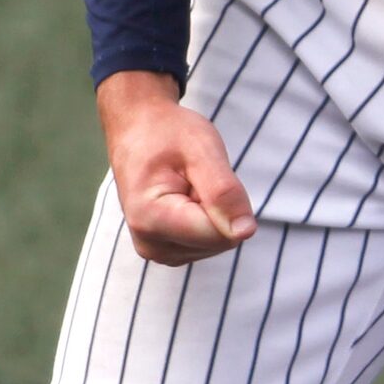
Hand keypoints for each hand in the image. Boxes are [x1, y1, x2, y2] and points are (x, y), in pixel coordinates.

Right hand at [97, 70, 257, 265]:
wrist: (138, 131)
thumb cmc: (167, 135)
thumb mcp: (201, 149)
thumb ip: (224, 192)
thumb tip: (245, 232)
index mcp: (151, 220)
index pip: (219, 234)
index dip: (228, 201)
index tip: (204, 172)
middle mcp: (151, 246)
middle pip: (220, 240)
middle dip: (220, 205)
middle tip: (195, 175)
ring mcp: (158, 252)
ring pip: (218, 242)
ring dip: (214, 210)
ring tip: (188, 183)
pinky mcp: (168, 251)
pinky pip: (209, 241)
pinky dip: (208, 216)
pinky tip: (188, 196)